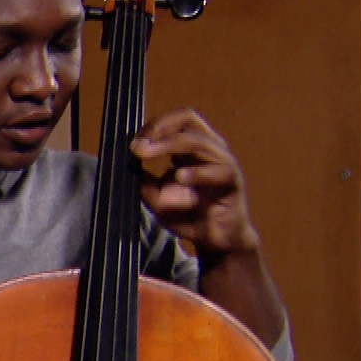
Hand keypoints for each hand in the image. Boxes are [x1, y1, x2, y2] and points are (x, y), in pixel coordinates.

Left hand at [132, 109, 261, 260]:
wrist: (215, 241)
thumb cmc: (189, 215)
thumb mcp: (157, 198)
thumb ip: (145, 182)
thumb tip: (127, 167)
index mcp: (195, 146)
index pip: (178, 119)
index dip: (156, 124)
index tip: (135, 142)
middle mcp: (212, 149)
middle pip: (188, 120)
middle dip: (158, 130)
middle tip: (137, 147)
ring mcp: (224, 163)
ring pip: (200, 141)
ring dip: (169, 145)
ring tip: (148, 154)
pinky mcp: (233, 184)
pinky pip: (220, 172)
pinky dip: (197, 173)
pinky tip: (180, 177)